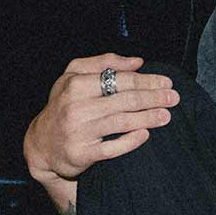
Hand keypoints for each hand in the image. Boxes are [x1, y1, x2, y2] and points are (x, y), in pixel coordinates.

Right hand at [24, 53, 178, 192]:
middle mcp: (75, 106)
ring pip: (120, 122)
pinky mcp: (81, 153)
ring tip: (167, 115)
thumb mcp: (74, 77)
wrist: (41, 144)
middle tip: (173, 98)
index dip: (145, 81)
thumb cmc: (63, 106)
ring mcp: (78, 131)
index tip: (166, 82)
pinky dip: (131, 141)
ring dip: (148, 118)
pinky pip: (112, 148)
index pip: (118, 80)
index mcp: (75, 84)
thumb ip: (104, 64)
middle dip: (153, 98)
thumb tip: (137, 61)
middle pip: (123, 100)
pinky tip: (146, 134)